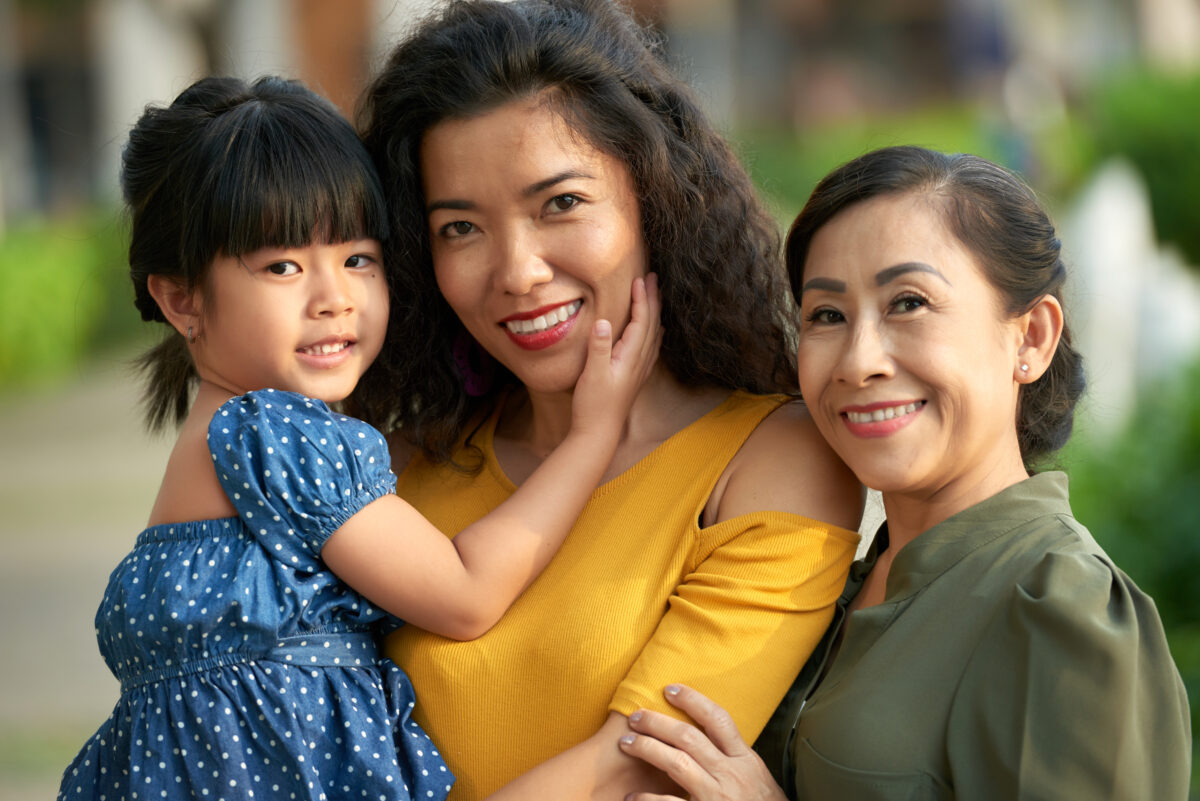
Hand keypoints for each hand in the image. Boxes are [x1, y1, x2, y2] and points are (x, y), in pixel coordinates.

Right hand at [571, 273, 661, 439]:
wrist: (599, 433)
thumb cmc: (593, 405)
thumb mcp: (592, 374)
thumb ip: (598, 347)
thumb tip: (604, 322)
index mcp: (630, 357)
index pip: (640, 321)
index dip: (641, 299)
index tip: (639, 279)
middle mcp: (640, 362)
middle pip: (652, 324)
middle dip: (653, 299)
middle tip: (653, 277)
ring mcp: (639, 370)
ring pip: (654, 334)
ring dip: (655, 313)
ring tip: (656, 296)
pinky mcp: (636, 377)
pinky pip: (652, 348)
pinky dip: (655, 333)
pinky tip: (657, 331)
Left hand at [618, 684, 788, 800]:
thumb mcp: (758, 777)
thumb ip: (735, 756)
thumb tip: (711, 733)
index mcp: (746, 760)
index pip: (719, 719)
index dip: (693, 700)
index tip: (670, 688)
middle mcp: (731, 774)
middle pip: (689, 737)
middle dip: (657, 722)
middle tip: (635, 716)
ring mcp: (717, 797)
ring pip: (677, 763)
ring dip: (647, 749)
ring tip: (626, 743)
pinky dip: (649, 800)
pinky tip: (632, 796)